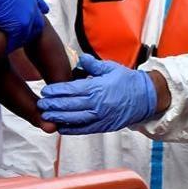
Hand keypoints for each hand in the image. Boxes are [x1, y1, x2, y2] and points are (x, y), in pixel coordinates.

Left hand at [37, 54, 156, 133]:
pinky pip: (84, 129)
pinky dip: (71, 129)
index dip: (57, 91)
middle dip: (53, 106)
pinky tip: (61, 127)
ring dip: (58, 118)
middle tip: (40, 105)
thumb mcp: (110, 68)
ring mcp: (100, 117)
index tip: (45, 91)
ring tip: (45, 116)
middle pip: (70, 106)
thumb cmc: (128, 81)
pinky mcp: (104, 126)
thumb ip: (92, 64)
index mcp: (97, 88)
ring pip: (74, 119)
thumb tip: (79, 59)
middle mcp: (97, 104)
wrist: (146, 98)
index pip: (72, 90)